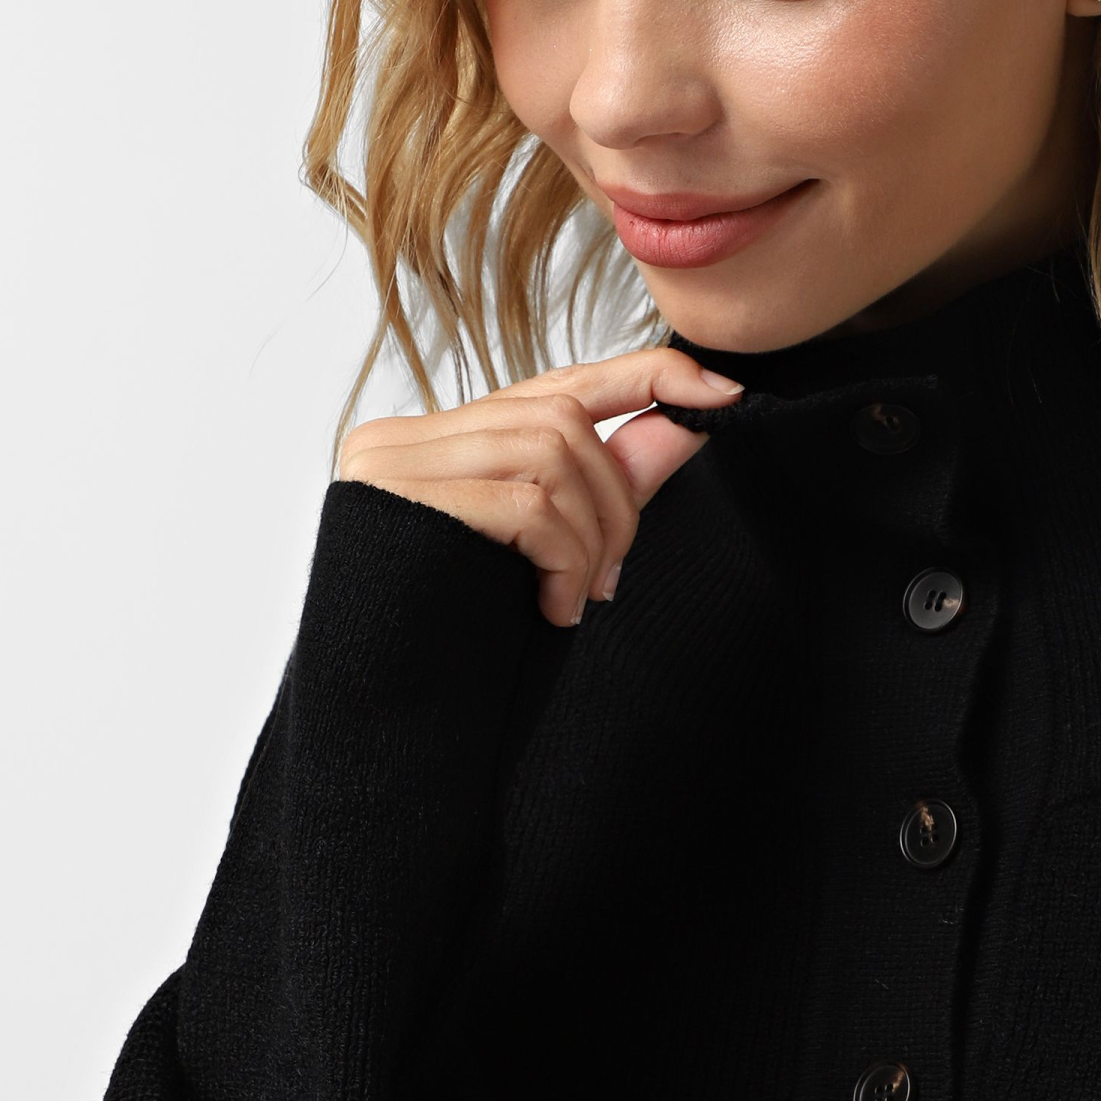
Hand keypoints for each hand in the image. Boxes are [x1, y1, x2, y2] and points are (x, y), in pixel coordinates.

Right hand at [337, 347, 741, 626]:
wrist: (382, 722)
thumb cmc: (460, 643)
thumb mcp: (550, 554)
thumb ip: (610, 485)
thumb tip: (687, 427)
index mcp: (441, 443)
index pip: (557, 386)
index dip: (645, 378)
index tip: (718, 392)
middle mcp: (406, 437)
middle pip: (562, 421)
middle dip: (616, 501)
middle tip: (611, 581)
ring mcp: (391, 462)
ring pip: (551, 453)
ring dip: (590, 536)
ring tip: (576, 601)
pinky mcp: (393, 497)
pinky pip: (524, 503)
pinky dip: (562, 558)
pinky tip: (552, 609)